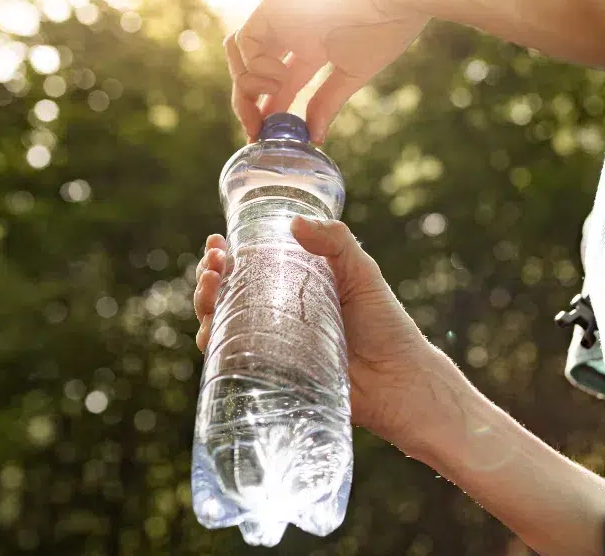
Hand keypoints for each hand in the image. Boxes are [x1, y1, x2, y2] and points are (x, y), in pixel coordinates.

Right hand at [193, 217, 464, 453]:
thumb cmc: (386, 324)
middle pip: (226, 296)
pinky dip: (214, 347)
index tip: (217, 243)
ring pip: (222, 326)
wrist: (399, 381)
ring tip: (209, 288)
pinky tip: (210, 333)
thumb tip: (295, 223)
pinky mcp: (272, 378)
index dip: (226, 256)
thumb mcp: (363, 273)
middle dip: (208, 279)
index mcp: (296, 288)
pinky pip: (233, 363)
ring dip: (204, 307)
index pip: (249, 268)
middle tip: (213, 266)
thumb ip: (336, 242)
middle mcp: (279, 317)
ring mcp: (273, 348)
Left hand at [224, 0, 427, 141]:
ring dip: (246, 84)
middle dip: (248, 104)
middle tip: (255, 131)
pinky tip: (280, 77)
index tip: (263, 137)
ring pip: (240, 53)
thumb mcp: (353, 72)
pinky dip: (256, 66)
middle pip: (253, 71)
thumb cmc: (386, 28)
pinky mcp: (274, 4)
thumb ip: (328, 102)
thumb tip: (314, 136)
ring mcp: (280, 17)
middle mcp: (291, 32)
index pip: (280, 85)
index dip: (269, 111)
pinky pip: (246, 41)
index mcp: (312, 47)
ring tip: (269, 99)